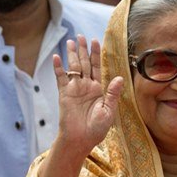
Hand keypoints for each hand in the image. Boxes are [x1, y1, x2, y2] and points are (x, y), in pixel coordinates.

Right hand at [52, 35, 123, 158]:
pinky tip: (57, 57)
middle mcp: (86, 86)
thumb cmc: (97, 129)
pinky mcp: (64, 94)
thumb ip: (112, 94)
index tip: (96, 40)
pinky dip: (58, 68)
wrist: (81, 140)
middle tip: (80, 36)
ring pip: (73, 67)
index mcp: (98, 89)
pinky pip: (61, 78)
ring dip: (72, 54)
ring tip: (71, 41)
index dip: (96, 54)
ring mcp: (75, 89)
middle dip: (83, 49)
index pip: (97, 67)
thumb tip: (119, 77)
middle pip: (84, 63)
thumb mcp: (109, 111)